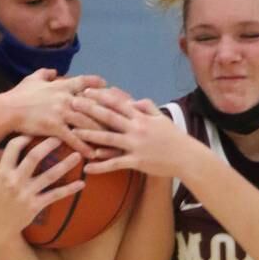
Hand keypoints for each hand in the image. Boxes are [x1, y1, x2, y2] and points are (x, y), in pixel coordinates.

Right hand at [0, 136, 84, 247]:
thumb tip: (2, 145)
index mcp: (2, 172)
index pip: (13, 148)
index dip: (24, 138)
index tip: (34, 133)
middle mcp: (14, 181)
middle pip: (34, 157)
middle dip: (49, 145)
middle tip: (61, 136)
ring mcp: (26, 193)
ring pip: (49, 175)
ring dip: (65, 164)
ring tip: (78, 156)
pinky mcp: (36, 205)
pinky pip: (55, 195)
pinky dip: (69, 190)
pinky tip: (81, 184)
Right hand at [4, 69, 105, 157]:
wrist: (6, 110)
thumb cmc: (18, 95)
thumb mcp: (31, 79)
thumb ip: (44, 74)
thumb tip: (53, 70)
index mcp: (61, 85)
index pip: (84, 82)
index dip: (97, 84)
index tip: (108, 86)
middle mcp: (65, 98)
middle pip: (92, 105)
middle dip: (108, 113)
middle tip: (120, 120)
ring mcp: (61, 113)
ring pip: (87, 122)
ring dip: (101, 132)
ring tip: (113, 140)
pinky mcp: (55, 128)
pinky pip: (74, 138)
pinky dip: (85, 146)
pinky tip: (94, 154)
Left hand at [71, 90, 185, 176]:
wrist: (187, 158)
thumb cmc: (174, 138)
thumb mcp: (161, 118)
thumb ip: (146, 107)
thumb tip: (132, 100)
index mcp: (141, 117)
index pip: (118, 103)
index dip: (101, 97)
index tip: (85, 91)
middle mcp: (136, 128)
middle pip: (108, 117)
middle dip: (89, 110)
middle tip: (71, 104)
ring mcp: (136, 145)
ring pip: (108, 139)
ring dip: (89, 135)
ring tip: (72, 133)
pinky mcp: (137, 162)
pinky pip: (115, 164)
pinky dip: (100, 166)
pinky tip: (87, 168)